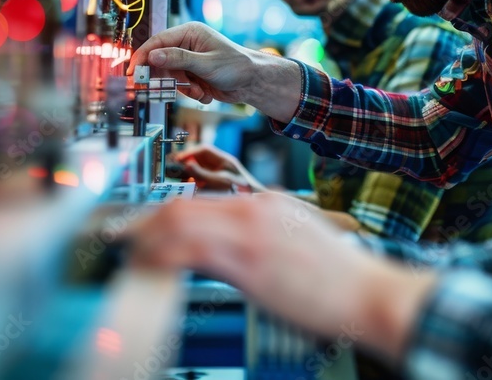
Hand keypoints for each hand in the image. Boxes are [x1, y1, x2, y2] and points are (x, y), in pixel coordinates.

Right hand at [126, 22, 252, 104]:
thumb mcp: (206, 63)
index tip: (134, 71)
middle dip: (169, 78)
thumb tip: (153, 55)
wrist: (253, 83)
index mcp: (189, 33)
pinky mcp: (192, 75)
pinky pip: (179, 86)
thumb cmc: (236, 66)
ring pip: (169, 76)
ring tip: (199, 92)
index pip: (158, 42)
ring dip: (182, 88)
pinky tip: (204, 93)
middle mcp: (187, 44)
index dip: (144, 56)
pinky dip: (190, 93)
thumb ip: (179, 59)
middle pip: (160, 61)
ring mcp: (189, 60)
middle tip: (173, 88)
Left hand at [129, 194, 436, 363]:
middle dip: (144, 224)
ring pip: (177, 221)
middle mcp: (254, 208)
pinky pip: (187, 249)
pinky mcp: (248, 257)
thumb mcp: (294, 243)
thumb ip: (259, 239)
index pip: (198, 200)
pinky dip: (158, 256)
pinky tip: (148, 268)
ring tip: (128, 256)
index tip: (143, 231)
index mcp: (265, 203)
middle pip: (180, 205)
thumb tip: (223, 255)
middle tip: (123, 241)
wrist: (368, 291)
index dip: (163, 216)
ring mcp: (250, 229)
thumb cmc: (338, 278)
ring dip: (145, 239)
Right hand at [174, 145, 266, 191]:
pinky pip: (203, 180)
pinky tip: (190, 187)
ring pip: (200, 169)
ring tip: (180, 179)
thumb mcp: (220, 181)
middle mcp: (221, 165)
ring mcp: (220, 174)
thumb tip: (187, 165)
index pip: (204, 150)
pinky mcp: (218, 184)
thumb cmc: (241, 190)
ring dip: (190, 173)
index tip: (178, 159)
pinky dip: (195, 182)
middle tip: (174, 169)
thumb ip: (203, 174)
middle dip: (187, 163)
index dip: (190, 152)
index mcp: (224, 160)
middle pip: (200, 159)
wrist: (254, 201)